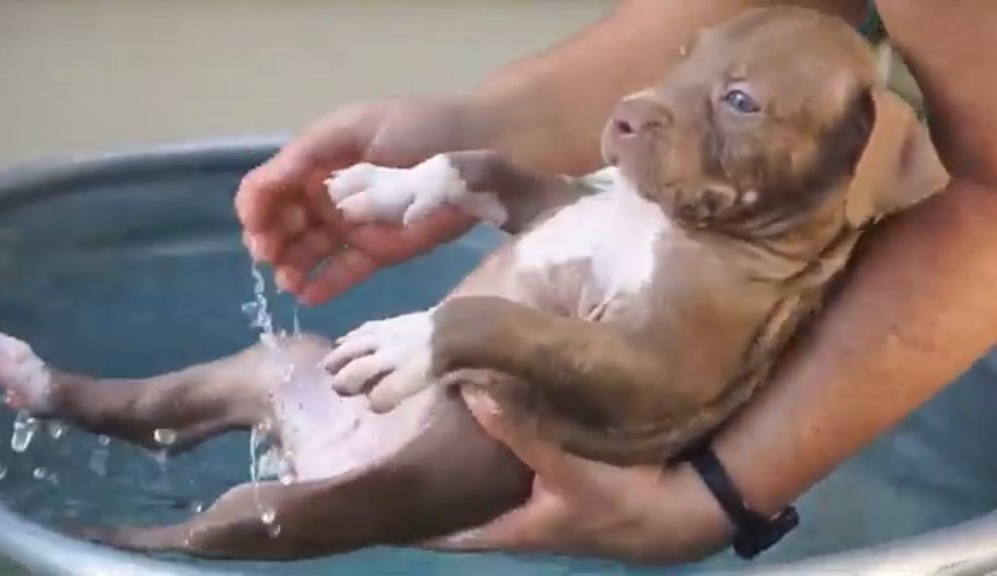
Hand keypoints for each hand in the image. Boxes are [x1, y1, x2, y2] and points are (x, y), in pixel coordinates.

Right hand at [235, 97, 494, 304]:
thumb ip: (307, 153)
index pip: (270, 188)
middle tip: (270, 254)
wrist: (478, 152)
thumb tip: (262, 187)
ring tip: (288, 280)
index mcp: (317, 162)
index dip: (255, 208)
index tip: (256, 225)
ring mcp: (352, 227)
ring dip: (290, 268)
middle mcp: (327, 196)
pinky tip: (306, 295)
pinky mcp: (379, 252)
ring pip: (306, 252)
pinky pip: (343, 273)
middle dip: (269, 241)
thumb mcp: (355, 126)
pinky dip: (322, 285)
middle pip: (282, 224)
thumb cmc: (418, 128)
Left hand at [425, 387, 731, 564]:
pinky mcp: (563, 491)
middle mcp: (521, 524)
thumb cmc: (620, 504)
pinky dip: (501, 452)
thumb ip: (519, 430)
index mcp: (512, 531)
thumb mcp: (566, 469)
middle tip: (396, 455)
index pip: (447, 534)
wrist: (683, 513)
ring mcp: (542, 509)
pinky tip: (494, 424)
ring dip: (465, 470)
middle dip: (434, 487)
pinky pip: (518, 473)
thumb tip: (470, 390)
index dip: (411, 522)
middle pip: (464, 511)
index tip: (373, 505)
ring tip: (433, 435)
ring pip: (490, 491)